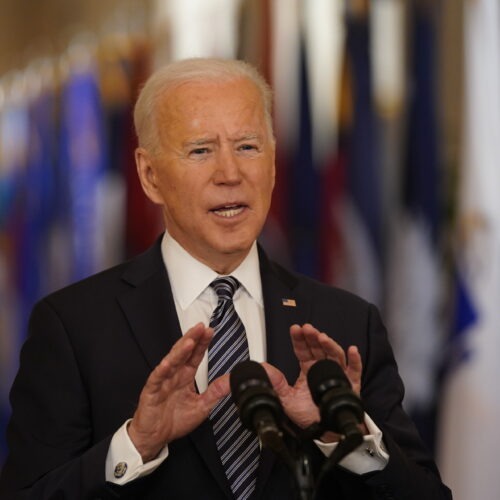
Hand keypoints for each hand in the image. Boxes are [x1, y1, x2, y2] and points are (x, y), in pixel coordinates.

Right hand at [128, 323, 228, 461]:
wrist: (154, 437)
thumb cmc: (174, 421)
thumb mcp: (201, 407)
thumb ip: (215, 392)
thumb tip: (232, 381)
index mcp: (185, 377)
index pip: (195, 356)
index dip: (202, 343)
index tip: (210, 331)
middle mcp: (174, 375)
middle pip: (183, 353)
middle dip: (192, 339)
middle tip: (202, 327)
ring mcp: (162, 381)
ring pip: (171, 362)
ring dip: (180, 351)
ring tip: (190, 340)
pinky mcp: (151, 391)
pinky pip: (157, 378)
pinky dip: (162, 370)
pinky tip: (168, 362)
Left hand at [263, 323, 363, 436]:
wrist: (324, 432)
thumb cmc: (308, 415)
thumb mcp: (287, 400)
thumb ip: (276, 384)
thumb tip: (263, 368)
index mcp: (308, 369)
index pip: (303, 350)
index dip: (299, 339)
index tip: (295, 329)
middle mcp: (323, 368)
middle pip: (319, 348)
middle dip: (313, 337)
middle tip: (307, 329)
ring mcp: (338, 374)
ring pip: (335, 355)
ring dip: (330, 345)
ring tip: (322, 337)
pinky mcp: (351, 385)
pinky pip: (355, 371)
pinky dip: (355, 360)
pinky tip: (352, 350)